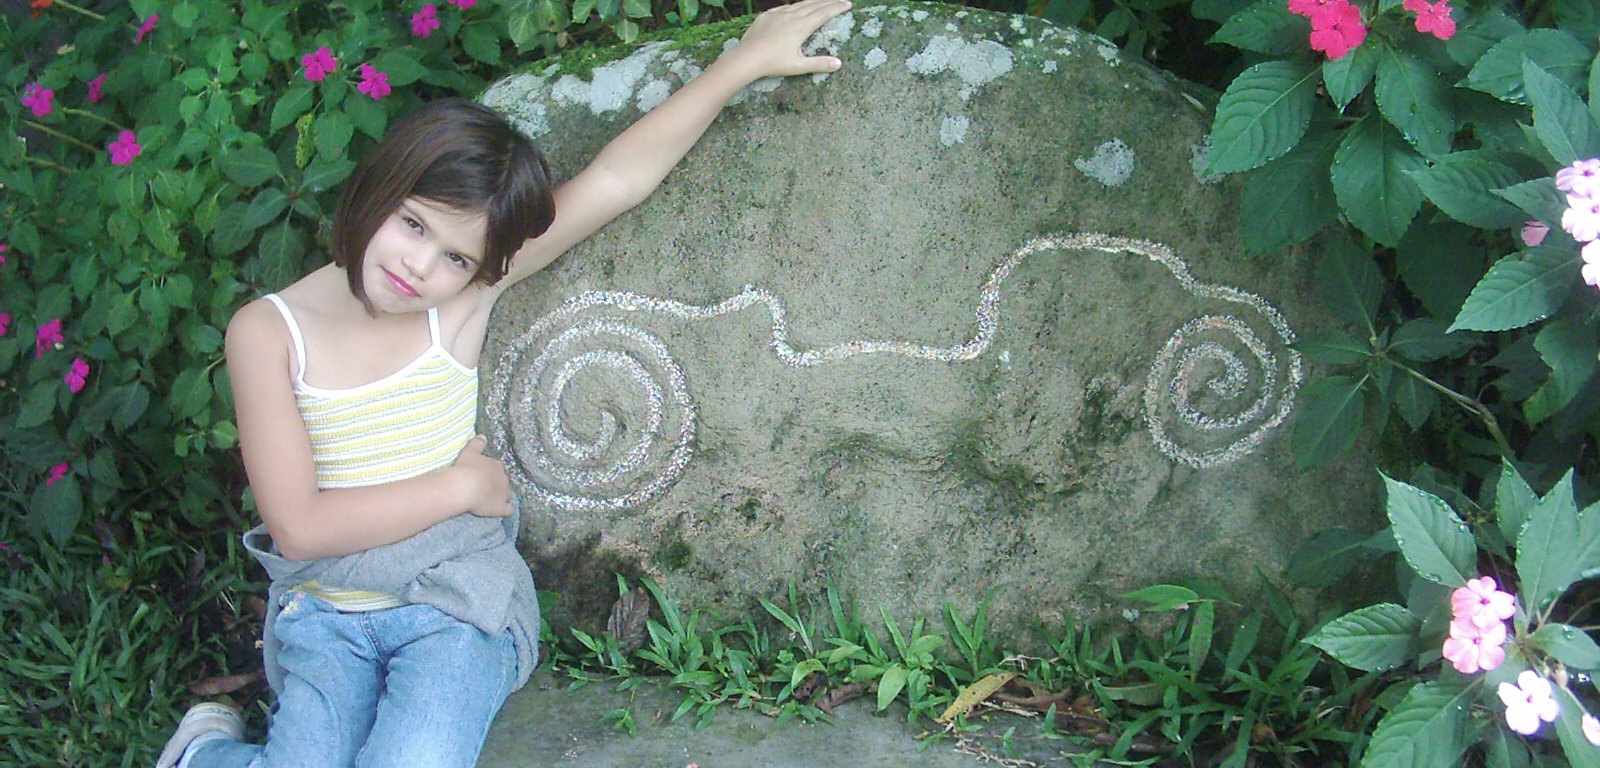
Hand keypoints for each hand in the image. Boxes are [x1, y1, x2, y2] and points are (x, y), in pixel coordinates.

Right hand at [453, 436, 513, 518]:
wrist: (466, 486)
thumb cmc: (466, 467)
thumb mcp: (469, 451)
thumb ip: (477, 443)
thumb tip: (483, 435)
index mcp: (496, 465)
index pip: (496, 468)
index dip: (489, 473)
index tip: (481, 476)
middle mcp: (504, 479)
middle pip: (502, 481)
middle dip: (496, 484)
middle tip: (484, 488)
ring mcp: (504, 494)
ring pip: (507, 495)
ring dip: (501, 497)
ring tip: (491, 500)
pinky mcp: (501, 508)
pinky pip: (508, 510)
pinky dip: (505, 510)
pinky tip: (501, 511)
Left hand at [719, 0, 852, 79]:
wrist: (746, 57)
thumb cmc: (773, 64)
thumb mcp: (798, 66)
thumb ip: (818, 64)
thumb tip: (839, 64)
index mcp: (801, 27)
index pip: (824, 13)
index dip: (837, 8)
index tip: (848, 4)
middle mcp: (791, 16)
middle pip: (814, 5)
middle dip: (829, 2)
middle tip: (840, 0)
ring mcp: (778, 14)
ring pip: (799, 4)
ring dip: (813, 1)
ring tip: (822, 1)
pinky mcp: (767, 15)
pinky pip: (785, 7)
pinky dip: (795, 5)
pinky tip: (796, 7)